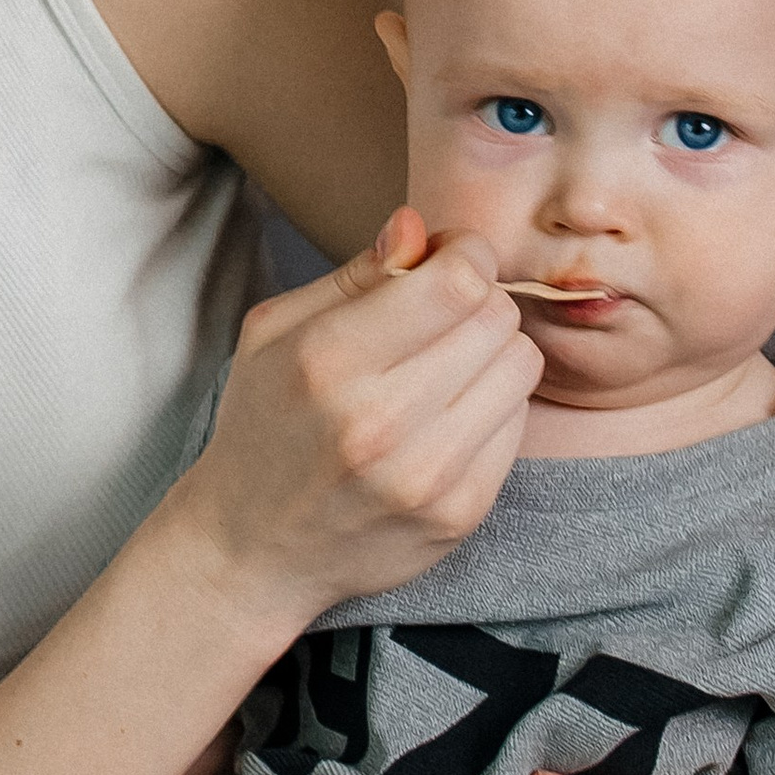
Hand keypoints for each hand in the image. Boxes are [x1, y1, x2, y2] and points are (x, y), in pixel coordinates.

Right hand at [178, 210, 541, 631]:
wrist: (253, 548)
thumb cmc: (265, 426)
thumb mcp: (275, 333)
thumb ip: (355, 275)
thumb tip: (419, 226)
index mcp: (326, 362)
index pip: (457, 281)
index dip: (465, 255)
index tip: (446, 263)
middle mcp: (379, 422)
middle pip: (496, 317)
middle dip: (476, 301)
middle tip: (440, 319)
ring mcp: (426, 476)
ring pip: (521, 365)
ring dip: (492, 353)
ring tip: (445, 368)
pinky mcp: (459, 514)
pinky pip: (519, 424)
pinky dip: (493, 408)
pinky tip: (447, 419)